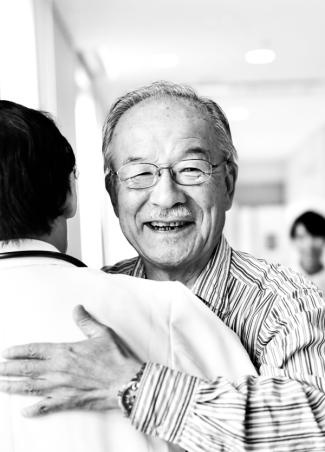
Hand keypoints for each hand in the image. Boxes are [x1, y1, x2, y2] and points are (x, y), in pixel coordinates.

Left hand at [0, 305, 142, 415]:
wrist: (126, 382)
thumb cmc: (115, 358)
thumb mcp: (102, 334)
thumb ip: (86, 321)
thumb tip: (77, 308)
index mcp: (65, 352)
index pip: (35, 350)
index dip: (18, 351)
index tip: (5, 352)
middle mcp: (59, 370)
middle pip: (27, 369)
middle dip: (9, 369)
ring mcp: (62, 387)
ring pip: (31, 388)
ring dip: (14, 387)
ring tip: (1, 385)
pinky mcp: (69, 401)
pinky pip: (47, 407)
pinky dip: (34, 410)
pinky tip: (24, 411)